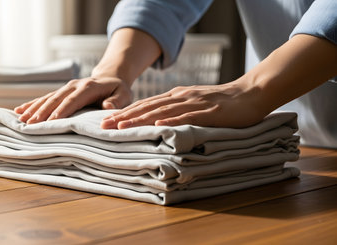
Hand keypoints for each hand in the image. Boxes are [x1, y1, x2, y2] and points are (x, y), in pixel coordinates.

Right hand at [14, 76, 132, 123]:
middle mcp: (74, 85)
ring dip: (34, 109)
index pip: (73, 100)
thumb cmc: (119, 90)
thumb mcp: (124, 94)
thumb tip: (107, 107)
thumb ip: (117, 101)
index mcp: (89, 87)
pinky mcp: (61, 92)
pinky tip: (19, 111)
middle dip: (42, 112)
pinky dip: (32, 104)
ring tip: (21, 120)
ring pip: (47, 99)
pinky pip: (44, 98)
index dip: (62, 110)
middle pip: (56, 99)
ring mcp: (66, 87)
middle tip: (30, 124)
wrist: (111, 77)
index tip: (51, 121)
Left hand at [101, 81, 270, 128]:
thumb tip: (156, 123)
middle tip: (104, 126)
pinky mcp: (209, 111)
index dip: (125, 113)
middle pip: (148, 107)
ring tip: (122, 127)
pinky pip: (188, 116)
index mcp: (176, 96)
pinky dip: (172, 121)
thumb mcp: (194, 103)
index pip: (145, 105)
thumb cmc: (222, 102)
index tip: (107, 122)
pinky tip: (158, 126)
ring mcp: (194, 103)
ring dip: (140, 119)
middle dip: (124, 116)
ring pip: (162, 111)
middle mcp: (181, 97)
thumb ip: (176, 111)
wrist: (251, 93)